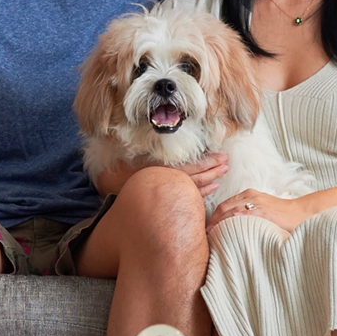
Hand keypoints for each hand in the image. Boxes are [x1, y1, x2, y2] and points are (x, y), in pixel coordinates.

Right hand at [95, 152, 228, 197]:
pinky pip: (187, 198)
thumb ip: (157, 148)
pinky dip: (201, 194)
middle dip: (213, 170)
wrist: (109, 185)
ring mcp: (167, 193)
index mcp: (162, 169)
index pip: (191, 167)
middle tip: (227, 164)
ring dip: (211, 181)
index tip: (222, 157)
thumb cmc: (122, 166)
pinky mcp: (165, 200)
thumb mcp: (138, 153)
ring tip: (223, 173)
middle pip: (196, 178)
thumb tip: (171, 135)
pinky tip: (212, 189)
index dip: (208, 162)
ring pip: (194, 189)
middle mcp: (167, 182)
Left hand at [209, 189, 311, 235]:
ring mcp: (257, 202)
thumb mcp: (261, 210)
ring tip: (212, 234)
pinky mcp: (264, 211)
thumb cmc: (281, 215)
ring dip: (219, 222)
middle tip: (206, 233)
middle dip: (212, 220)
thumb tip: (231, 228)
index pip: (224, 205)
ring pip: (231, 210)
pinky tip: (227, 228)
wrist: (300, 213)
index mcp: (248, 194)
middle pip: (224, 207)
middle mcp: (250, 196)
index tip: (207, 228)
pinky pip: (246, 214)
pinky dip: (234, 220)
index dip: (213, 217)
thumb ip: (247, 215)